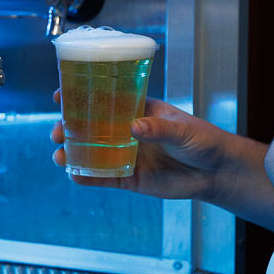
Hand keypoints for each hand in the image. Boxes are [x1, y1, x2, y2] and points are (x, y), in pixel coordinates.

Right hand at [51, 94, 273, 228]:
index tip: (60, 95)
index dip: (81, 96)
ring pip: (93, 153)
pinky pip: (105, 178)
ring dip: (73, 153)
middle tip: (56, 131)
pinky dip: (88, 178)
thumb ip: (159, 128)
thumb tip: (134, 126)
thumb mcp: (183, 130)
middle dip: (69, 128)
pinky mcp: (131, 178)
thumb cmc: (204, 141)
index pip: (106, 100)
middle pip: (91, 127)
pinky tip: (74, 176)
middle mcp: (129, 131)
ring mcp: (128, 155)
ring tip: (60, 155)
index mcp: (139, 110)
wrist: (217, 172)